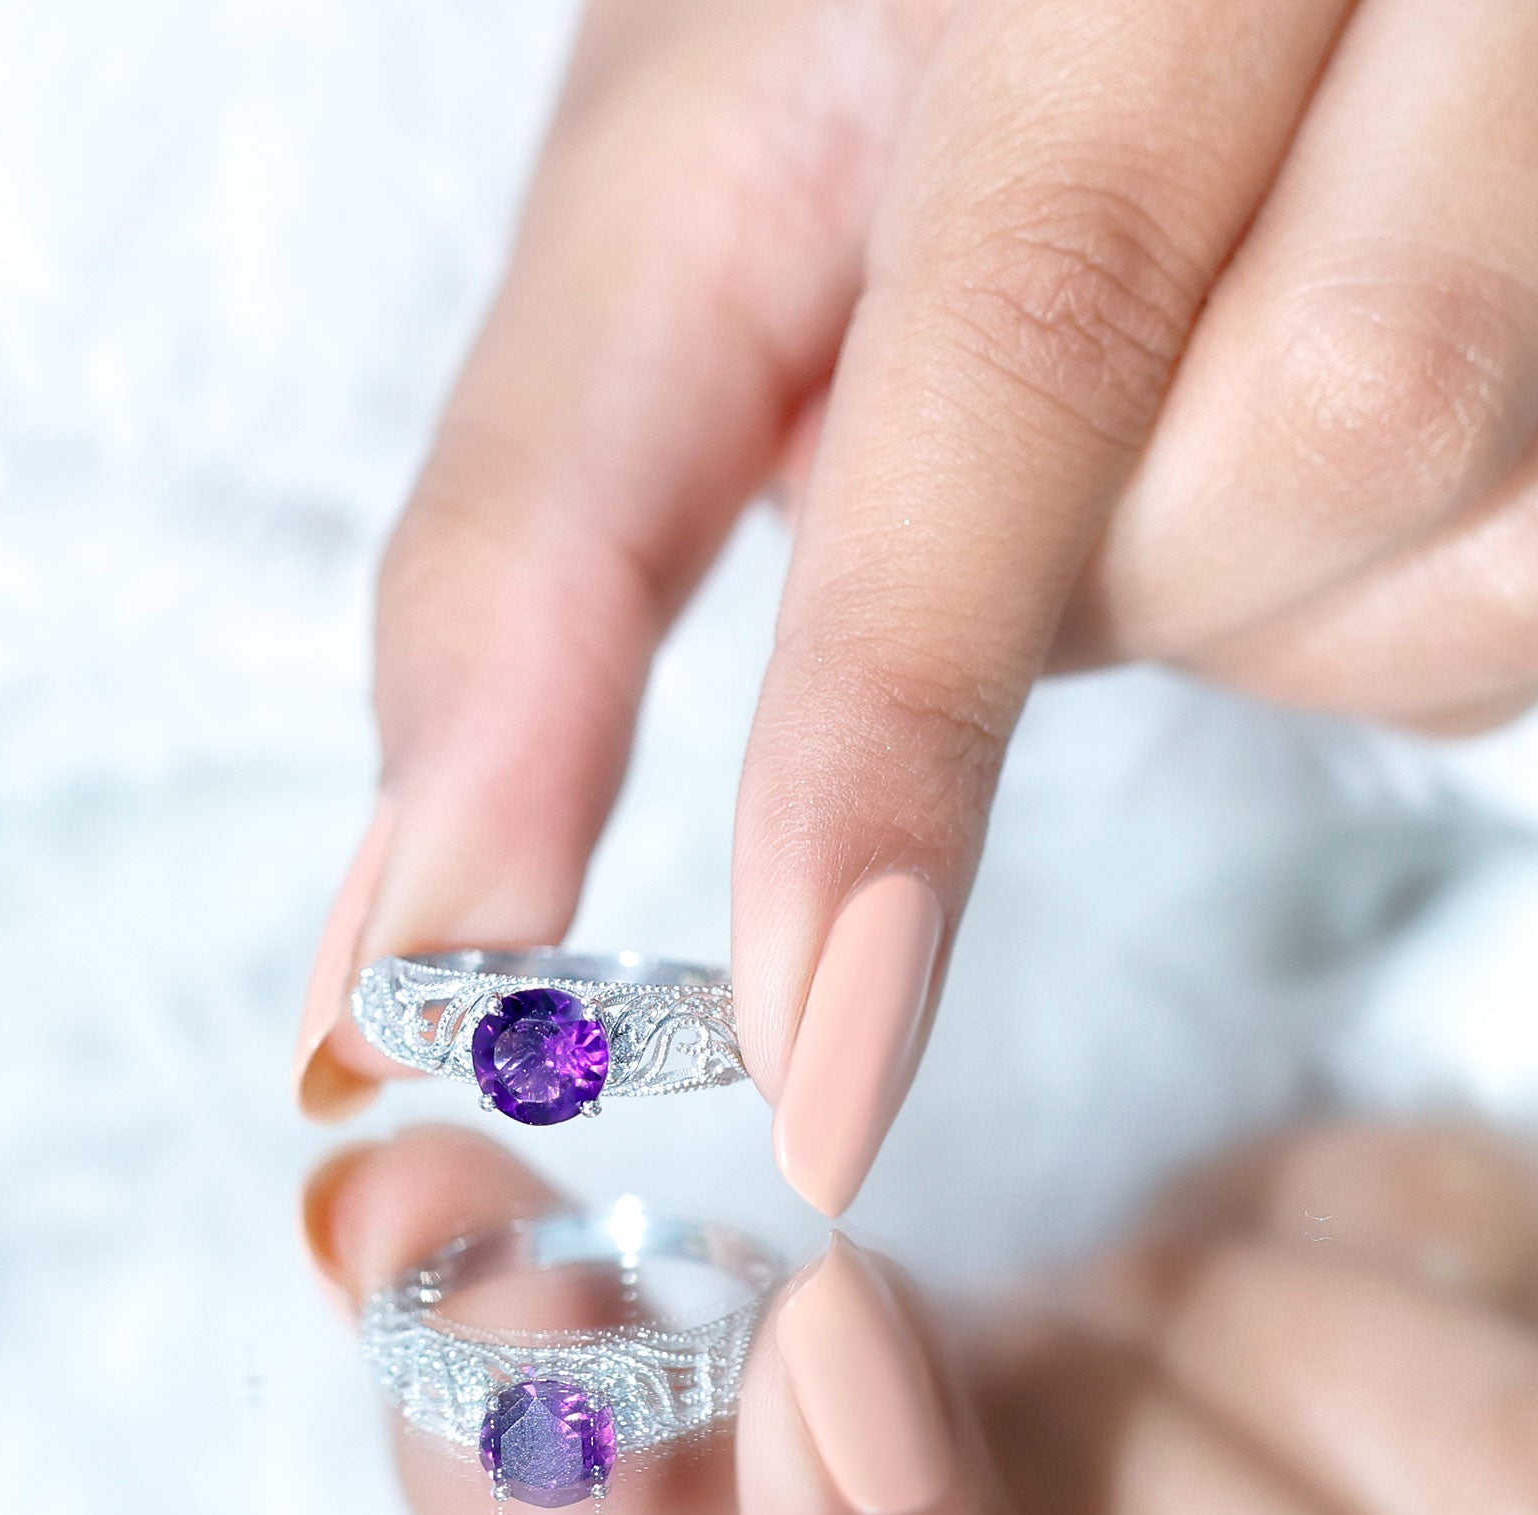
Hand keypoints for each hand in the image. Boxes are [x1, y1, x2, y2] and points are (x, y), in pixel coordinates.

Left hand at [294, 0, 1537, 1214]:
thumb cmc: (872, 31)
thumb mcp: (670, 212)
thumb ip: (537, 550)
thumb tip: (430, 923)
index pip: (1029, 336)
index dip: (903, 734)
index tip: (814, 1066)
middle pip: (1301, 454)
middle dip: (1072, 581)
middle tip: (972, 453)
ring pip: (1450, 566)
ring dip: (1215, 599)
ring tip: (1127, 423)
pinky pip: (1515, 598)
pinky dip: (1345, 608)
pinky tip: (1260, 456)